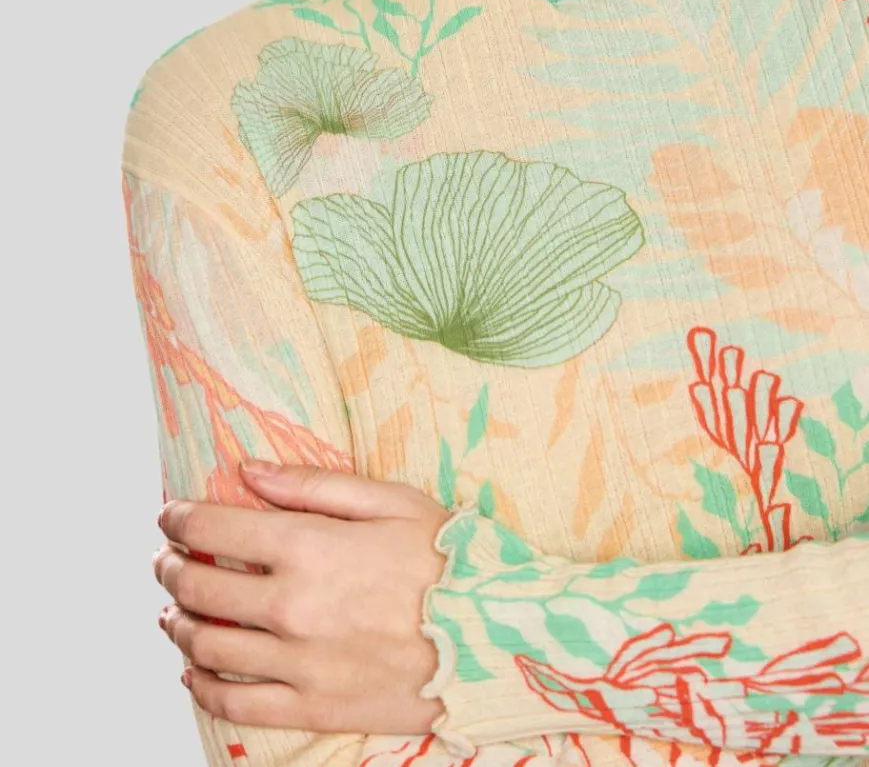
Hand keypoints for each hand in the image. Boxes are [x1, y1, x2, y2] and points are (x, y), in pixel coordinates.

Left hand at [153, 463, 451, 734]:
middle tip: (165, 558)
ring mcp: (300, 664)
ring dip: (176, 625)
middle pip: (198, 588)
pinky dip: (202, 685)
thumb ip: (312, 484)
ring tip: (171, 611)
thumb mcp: (390, 500)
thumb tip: (247, 470)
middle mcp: (293, 607)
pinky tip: (195, 668)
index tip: (169, 513)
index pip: (213, 529)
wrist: (499, 638)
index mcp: (310, 546)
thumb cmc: (448, 559)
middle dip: (169, 567)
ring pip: (206, 647)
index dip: (179, 518)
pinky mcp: (314, 707)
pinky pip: (236, 704)